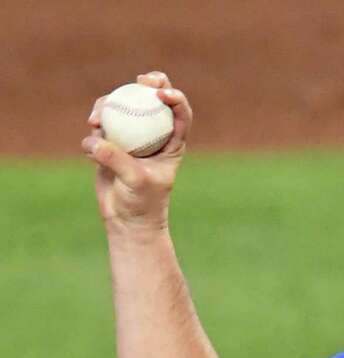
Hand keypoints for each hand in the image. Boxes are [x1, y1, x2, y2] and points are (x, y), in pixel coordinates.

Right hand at [82, 71, 192, 232]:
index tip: (161, 93)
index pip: (180, 114)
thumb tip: (95, 140)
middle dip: (149, 83)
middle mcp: (154, 134)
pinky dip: (95, 127)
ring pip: (123, 106)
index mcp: (173, 143)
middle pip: (153, 100)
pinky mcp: (110, 141)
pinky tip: (91, 136)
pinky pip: (102, 124)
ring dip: (109, 104)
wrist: (126, 218)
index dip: (176, 97)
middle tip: (139, 81)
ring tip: (96, 119)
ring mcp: (132, 136)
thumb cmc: (142, 202)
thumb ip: (116, 159)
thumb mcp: (135, 181)